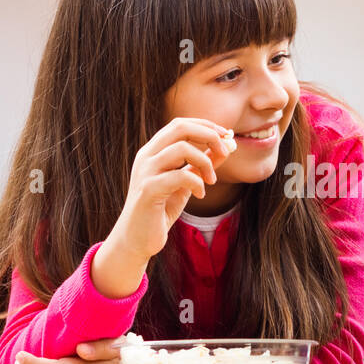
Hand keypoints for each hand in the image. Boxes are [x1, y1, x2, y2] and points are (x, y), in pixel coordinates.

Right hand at [114, 117, 236, 262]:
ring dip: (205, 162)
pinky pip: (180, 176)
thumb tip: (225, 148)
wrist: (137, 238)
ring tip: (211, 180)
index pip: (181, 124)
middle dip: (209, 135)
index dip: (206, 126)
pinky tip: (200, 195)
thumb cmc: (160, 209)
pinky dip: (197, 183)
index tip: (226, 135)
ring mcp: (146, 171)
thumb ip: (200, 165)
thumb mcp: (185, 183)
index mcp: (153, 151)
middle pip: (180, 127)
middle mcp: (146, 156)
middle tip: (225, 151)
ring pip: (182, 148)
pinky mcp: (148, 189)